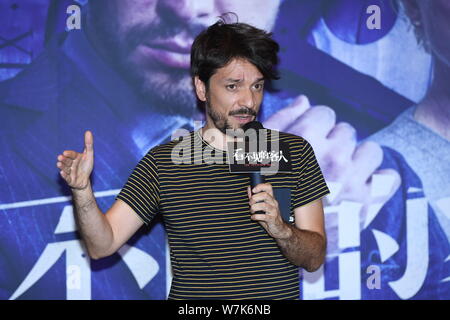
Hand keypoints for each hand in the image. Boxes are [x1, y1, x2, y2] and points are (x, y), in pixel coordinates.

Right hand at [56, 130, 93, 189]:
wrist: (85, 180)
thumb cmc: (86, 166)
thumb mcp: (89, 155)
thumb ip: (88, 144)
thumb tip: (88, 131)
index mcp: (75, 158)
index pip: (72, 155)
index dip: (69, 154)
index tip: (65, 152)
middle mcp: (71, 164)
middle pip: (67, 161)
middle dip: (64, 160)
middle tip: (60, 157)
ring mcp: (70, 172)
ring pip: (66, 169)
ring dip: (62, 166)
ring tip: (58, 164)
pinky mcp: (70, 180)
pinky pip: (67, 178)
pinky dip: (64, 175)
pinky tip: (62, 173)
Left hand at [247, 183, 289, 239]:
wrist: (279, 228)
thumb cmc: (269, 216)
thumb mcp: (262, 206)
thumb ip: (255, 197)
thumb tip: (249, 188)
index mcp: (271, 198)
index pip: (268, 187)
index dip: (260, 186)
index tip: (253, 190)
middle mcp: (273, 203)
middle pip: (265, 195)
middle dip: (255, 198)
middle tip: (250, 203)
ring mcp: (274, 211)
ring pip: (264, 205)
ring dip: (254, 207)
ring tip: (251, 211)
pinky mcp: (272, 219)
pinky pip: (263, 216)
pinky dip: (256, 216)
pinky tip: (253, 217)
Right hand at [263, 95, 400, 251]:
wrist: (291, 233)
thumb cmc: (277, 188)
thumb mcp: (268, 152)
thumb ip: (282, 121)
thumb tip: (303, 100)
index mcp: (307, 142)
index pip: (325, 114)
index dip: (318, 125)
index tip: (312, 139)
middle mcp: (333, 156)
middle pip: (347, 131)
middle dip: (336, 142)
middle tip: (323, 161)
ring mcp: (354, 178)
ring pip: (370, 150)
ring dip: (358, 158)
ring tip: (343, 171)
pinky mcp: (369, 199)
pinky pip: (388, 177)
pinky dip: (379, 179)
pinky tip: (362, 183)